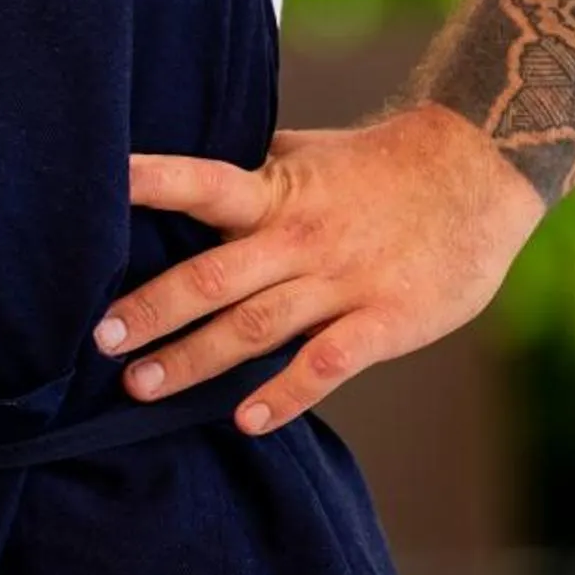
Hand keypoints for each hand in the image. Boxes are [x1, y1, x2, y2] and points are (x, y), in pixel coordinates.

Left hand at [93, 103, 546, 435]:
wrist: (474, 170)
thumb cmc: (375, 165)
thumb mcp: (303, 153)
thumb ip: (248, 175)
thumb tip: (180, 183)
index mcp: (275, 189)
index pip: (202, 182)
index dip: (153, 181)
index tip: (102, 186)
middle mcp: (299, 236)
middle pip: (212, 275)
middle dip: (152, 308)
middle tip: (99, 337)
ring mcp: (341, 281)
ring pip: (255, 327)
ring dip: (195, 360)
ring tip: (140, 387)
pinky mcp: (386, 321)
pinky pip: (327, 364)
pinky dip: (286, 394)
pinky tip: (246, 421)